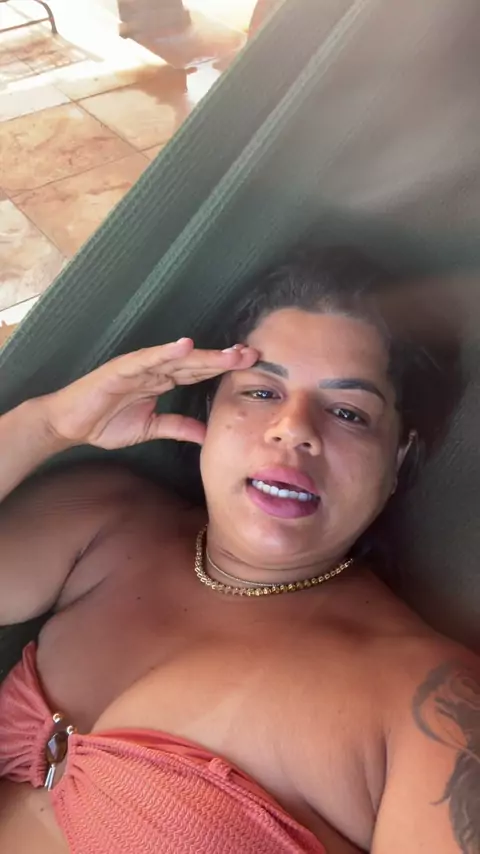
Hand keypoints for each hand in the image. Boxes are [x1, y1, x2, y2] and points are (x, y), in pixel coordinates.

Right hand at [40, 339, 256, 449]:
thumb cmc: (105, 422)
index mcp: (162, 382)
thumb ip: (178, 427)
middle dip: (223, 358)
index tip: (250, 366)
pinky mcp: (121, 369)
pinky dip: (165, 351)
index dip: (223, 369)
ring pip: (177, 357)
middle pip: (195, 362)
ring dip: (204, 354)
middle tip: (252, 354)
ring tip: (229, 352)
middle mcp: (155, 369)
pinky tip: (185, 346)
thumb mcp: (151, 428)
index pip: (199, 373)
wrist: (70, 425)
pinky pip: (146, 358)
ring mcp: (139, 367)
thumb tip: (207, 435)